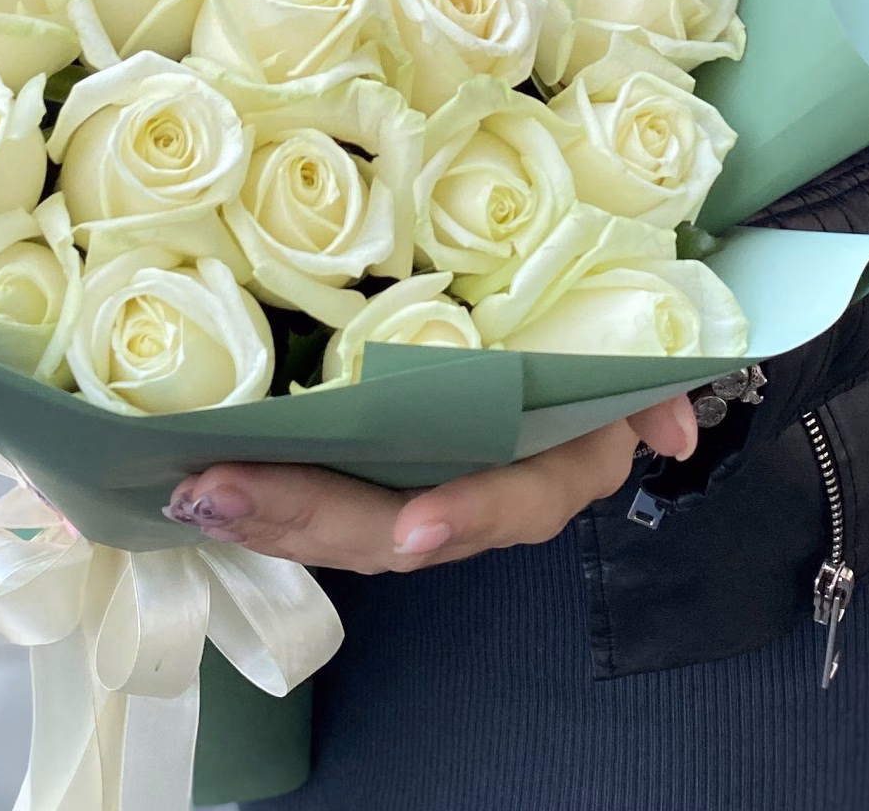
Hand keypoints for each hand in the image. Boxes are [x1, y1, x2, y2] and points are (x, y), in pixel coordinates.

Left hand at [163, 395, 696, 573]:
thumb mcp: (624, 356)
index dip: (472, 514)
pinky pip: (318, 501)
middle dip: (309, 517)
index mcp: (546, 468)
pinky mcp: (371, 475)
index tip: (416, 526)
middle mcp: (476, 497)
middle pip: (394, 528)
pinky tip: (200, 481)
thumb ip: (648, 385)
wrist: (554, 343)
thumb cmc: (582, 342)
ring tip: (194, 488)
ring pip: (343, 525)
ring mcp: (418, 492)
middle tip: (222, 490)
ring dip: (267, 515)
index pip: (515, 502)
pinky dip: (262, 499)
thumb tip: (673, 431)